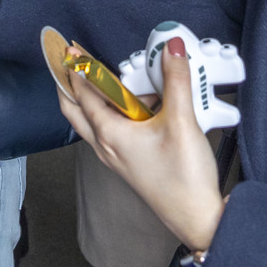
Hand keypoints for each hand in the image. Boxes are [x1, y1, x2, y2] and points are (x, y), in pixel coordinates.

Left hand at [59, 37, 224, 251]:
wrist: (197, 218)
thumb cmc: (184, 179)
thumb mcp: (182, 121)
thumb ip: (176, 80)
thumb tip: (170, 48)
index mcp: (110, 134)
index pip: (83, 94)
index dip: (77, 68)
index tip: (72, 48)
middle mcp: (106, 146)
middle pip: (74, 110)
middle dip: (69, 85)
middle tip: (70, 63)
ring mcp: (116, 156)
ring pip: (93, 121)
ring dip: (96, 99)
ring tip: (116, 80)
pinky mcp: (129, 161)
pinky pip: (112, 131)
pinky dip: (116, 113)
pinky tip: (141, 106)